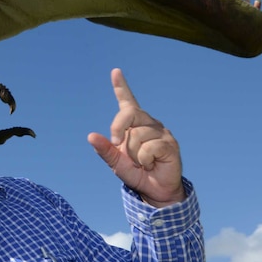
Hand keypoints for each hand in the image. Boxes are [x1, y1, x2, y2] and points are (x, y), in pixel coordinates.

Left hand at [87, 68, 185, 206]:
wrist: (154, 190)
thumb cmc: (135, 172)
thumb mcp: (116, 162)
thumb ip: (105, 149)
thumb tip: (91, 136)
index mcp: (133, 124)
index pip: (127, 101)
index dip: (121, 86)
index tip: (115, 71)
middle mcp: (148, 123)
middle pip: (129, 113)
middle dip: (118, 128)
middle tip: (117, 143)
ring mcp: (160, 132)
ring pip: (137, 136)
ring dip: (134, 154)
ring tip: (142, 162)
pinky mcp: (170, 143)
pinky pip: (149, 148)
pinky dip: (145, 160)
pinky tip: (151, 164)